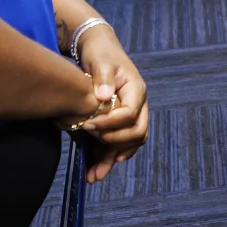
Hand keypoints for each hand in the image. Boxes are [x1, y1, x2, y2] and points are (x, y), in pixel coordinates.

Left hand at [58, 25, 148, 182]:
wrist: (98, 50)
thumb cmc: (100, 53)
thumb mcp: (100, 61)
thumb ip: (103, 77)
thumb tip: (105, 97)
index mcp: (136, 90)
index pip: (130, 114)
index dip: (111, 124)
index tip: (88, 125)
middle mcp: (137, 105)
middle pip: (136, 133)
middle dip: (115, 146)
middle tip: (93, 145)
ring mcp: (130, 115)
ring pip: (128, 143)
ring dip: (111, 159)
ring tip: (93, 176)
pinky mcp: (119, 122)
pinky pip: (118, 143)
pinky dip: (107, 156)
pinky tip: (95, 168)